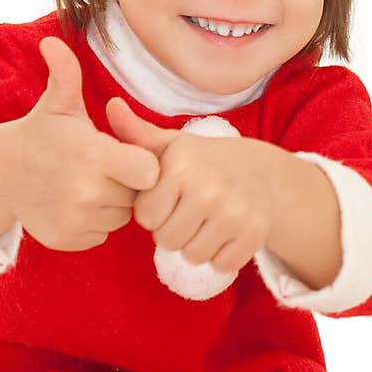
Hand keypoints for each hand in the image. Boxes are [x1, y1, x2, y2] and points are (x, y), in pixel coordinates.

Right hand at [5, 38, 159, 251]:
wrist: (1, 174)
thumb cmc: (41, 134)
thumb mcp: (57, 103)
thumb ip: (66, 73)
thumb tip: (52, 41)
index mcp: (92, 155)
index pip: (149, 171)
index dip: (142, 163)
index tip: (124, 155)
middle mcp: (86, 192)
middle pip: (137, 195)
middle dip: (126, 183)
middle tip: (102, 168)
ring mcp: (76, 220)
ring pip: (121, 217)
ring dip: (112, 203)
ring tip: (88, 183)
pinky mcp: (68, 240)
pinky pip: (102, 235)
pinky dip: (94, 222)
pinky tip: (76, 203)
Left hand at [105, 96, 274, 273]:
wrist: (260, 172)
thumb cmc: (201, 162)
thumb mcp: (169, 145)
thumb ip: (136, 133)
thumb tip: (111, 106)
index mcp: (183, 166)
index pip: (145, 218)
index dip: (153, 210)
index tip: (168, 196)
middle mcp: (210, 189)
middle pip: (167, 240)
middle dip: (171, 230)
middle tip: (187, 210)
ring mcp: (236, 213)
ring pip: (193, 255)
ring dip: (194, 244)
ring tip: (204, 221)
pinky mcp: (255, 233)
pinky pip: (221, 265)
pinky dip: (220, 255)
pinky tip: (224, 232)